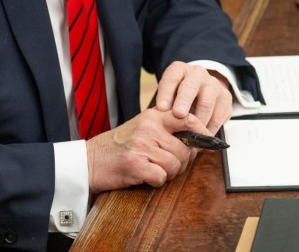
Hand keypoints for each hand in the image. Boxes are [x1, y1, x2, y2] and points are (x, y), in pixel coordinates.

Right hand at [86, 108, 206, 193]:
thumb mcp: (142, 128)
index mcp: (152, 116)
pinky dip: (156, 182)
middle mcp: (148, 128)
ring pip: (175, 165)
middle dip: (181, 162)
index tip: (209, 142)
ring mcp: (141, 146)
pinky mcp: (135, 165)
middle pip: (184, 149)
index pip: (186, 118)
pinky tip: (145, 176)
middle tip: (167, 164)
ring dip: (168, 173)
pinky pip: (161, 178)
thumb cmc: (119, 146)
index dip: (202, 131)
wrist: (89, 161)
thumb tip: (198, 140)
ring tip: (153, 169)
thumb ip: (166, 129)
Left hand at [155, 61, 232, 135]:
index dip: (166, 93)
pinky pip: (219, 115)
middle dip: (184, 101)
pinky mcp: (225, 97)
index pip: (171, 78)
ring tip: (190, 133)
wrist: (200, 90)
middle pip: (191, 86)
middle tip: (178, 115)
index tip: (161, 108)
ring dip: (198, 120)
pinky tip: (202, 135)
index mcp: (179, 70)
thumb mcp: (167, 94)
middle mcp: (197, 74)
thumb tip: (162, 122)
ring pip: (207, 103)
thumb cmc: (178, 95)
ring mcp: (214, 84)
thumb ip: (164, 105)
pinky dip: (210, 128)